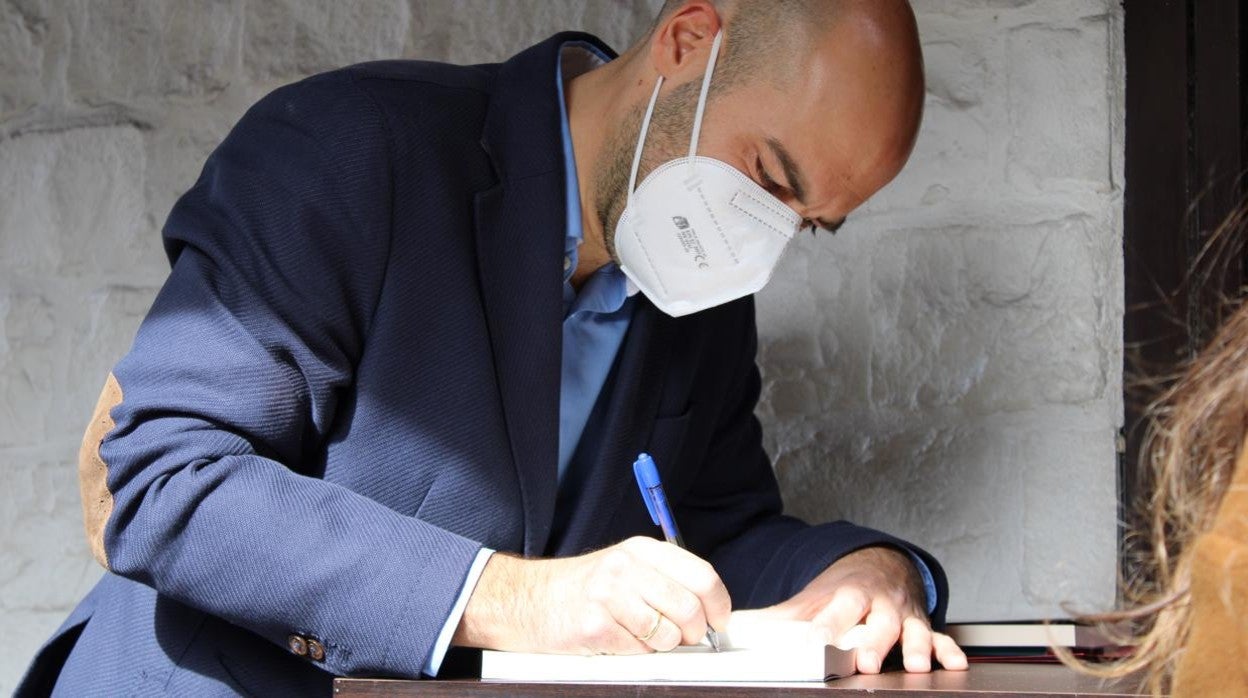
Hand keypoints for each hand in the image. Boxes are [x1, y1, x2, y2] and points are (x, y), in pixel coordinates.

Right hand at [452, 536, 731, 654]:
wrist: (530, 599)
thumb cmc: (585, 589)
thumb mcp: (627, 567)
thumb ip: (666, 579)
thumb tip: (709, 609)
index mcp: (642, 549)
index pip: (701, 575)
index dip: (718, 604)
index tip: (718, 620)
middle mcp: (626, 566)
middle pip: (688, 607)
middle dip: (693, 631)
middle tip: (684, 637)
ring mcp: (608, 595)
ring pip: (666, 633)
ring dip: (661, 644)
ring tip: (641, 635)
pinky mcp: (593, 625)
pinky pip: (637, 650)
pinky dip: (634, 652)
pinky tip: (617, 639)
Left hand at [753, 546, 966, 673]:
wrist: (881, 567)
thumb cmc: (843, 590)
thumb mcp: (813, 598)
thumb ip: (782, 618)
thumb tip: (737, 628)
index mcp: (849, 595)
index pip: (837, 609)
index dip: (829, 624)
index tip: (818, 640)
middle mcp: (879, 604)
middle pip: (878, 621)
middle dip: (874, 640)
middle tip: (868, 660)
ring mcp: (904, 615)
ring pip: (913, 630)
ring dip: (914, 647)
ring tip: (912, 665)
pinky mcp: (924, 626)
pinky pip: (940, 637)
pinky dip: (948, 649)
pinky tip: (953, 662)